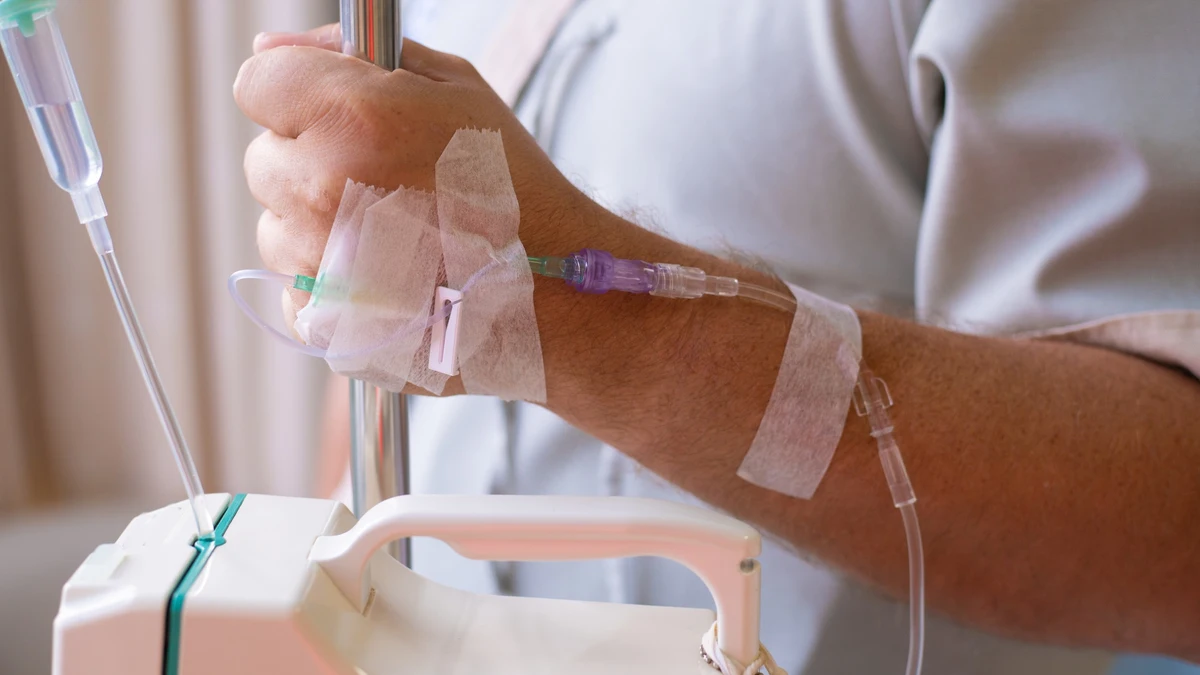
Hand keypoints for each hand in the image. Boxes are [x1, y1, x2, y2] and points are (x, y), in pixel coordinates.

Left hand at [235, 26, 582, 324]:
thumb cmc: (511, 184)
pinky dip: (328, 280)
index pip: (257, 83)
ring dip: (317, 224)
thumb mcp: (455, 87)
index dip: (297, 94)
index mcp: (351, 115)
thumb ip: (353, 55)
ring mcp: (316, 258)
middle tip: (384, 179)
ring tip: (394, 232)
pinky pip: (292, 284)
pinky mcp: (321, 317)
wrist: (553, 288)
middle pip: (265, 157)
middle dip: (312, 160)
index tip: (335, 113)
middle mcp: (321, 184)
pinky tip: (386, 273)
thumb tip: (268, 51)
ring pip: (276, 224)